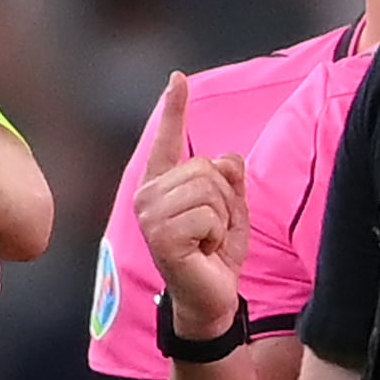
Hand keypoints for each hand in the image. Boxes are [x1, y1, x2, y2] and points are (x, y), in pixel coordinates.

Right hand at [127, 74, 256, 345]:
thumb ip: (230, 181)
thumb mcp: (231, 211)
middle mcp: (148, 196)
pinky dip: (217, 233)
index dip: (174, 109)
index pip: (168, 140)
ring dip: (221, 217)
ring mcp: (150, 216)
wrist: (211, 300)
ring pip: (208, 189)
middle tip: (213, 231)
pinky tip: (203, 251)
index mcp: (162, 186)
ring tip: (208, 241)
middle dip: (224, 198)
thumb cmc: (216, 256)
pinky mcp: (161, 236)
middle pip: (204, 167)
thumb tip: (230, 157)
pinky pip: (207, 214)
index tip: (178, 79)